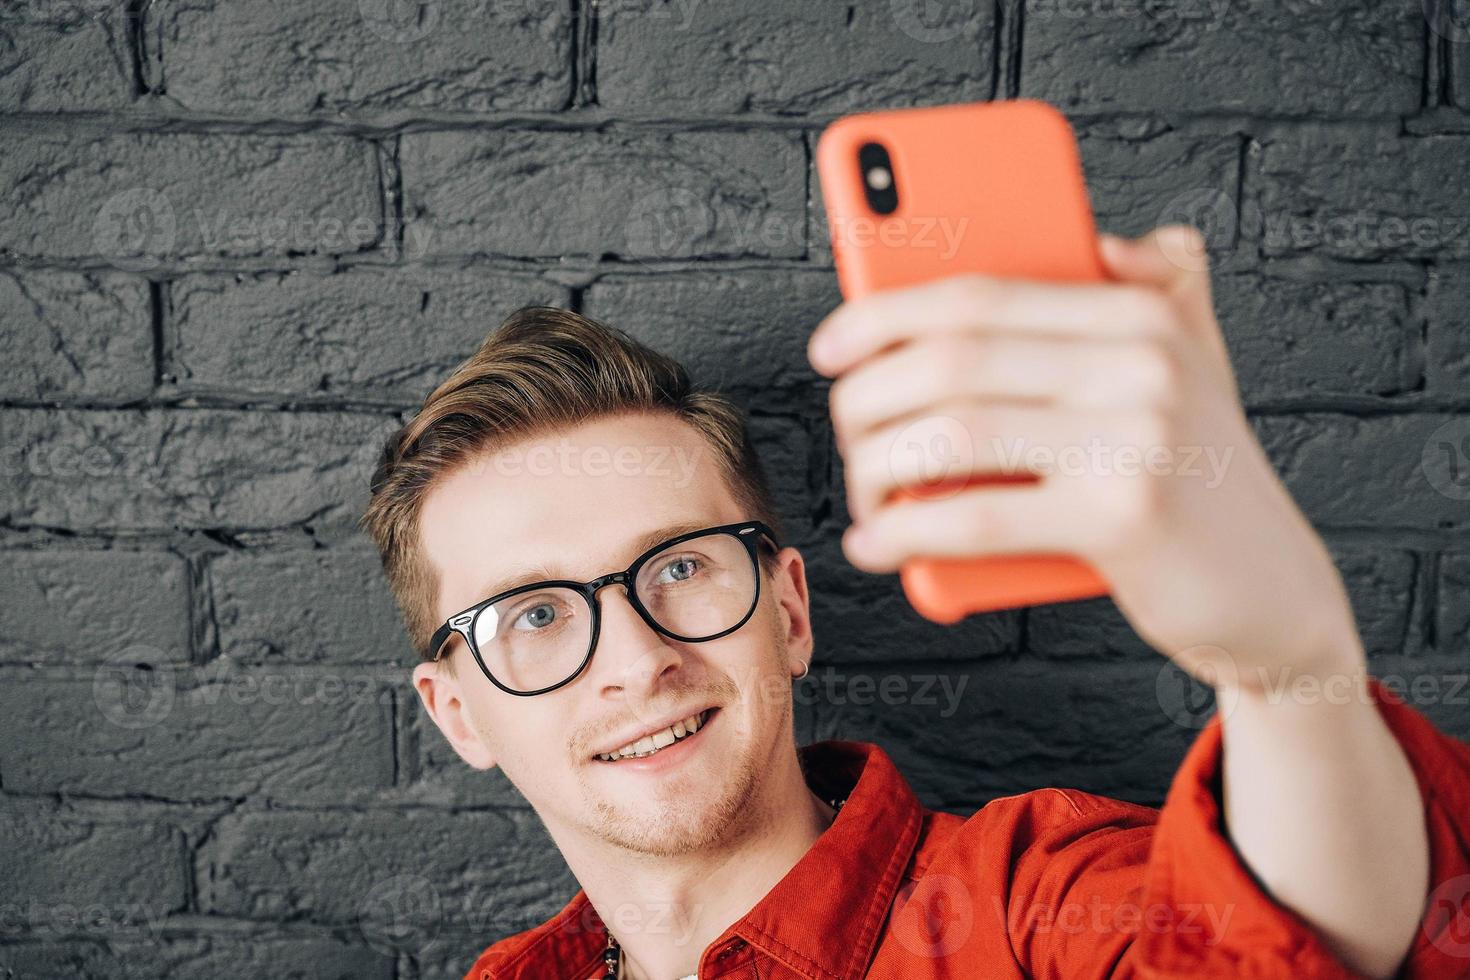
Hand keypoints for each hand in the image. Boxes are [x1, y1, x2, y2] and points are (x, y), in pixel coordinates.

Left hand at [807, 225, 1363, 687]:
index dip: (883, 315)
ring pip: (950, 435)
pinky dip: (905, 533)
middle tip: (845, 433)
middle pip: (951, 361)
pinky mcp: (1124, 521)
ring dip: (876, 467)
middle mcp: (1142, 362)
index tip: (829, 348)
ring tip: (865, 492)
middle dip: (867, 399)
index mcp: (1141, 312)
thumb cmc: (1199, 480)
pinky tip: (874, 544)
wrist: (1276, 596)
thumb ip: (1155, 291)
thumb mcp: (1192, 368)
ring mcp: (1136, 439)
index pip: (979, 295)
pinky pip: (976, 519)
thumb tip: (1103, 238)